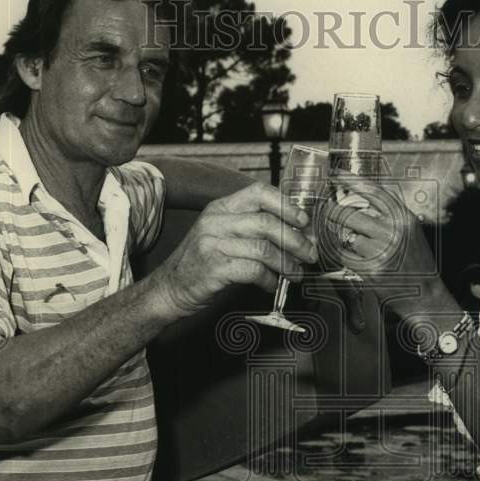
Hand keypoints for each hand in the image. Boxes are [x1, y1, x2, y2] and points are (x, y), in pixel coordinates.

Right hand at [149, 182, 317, 319]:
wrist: (170, 288)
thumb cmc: (205, 262)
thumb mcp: (224, 235)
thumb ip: (254, 229)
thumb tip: (299, 234)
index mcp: (221, 207)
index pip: (259, 192)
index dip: (286, 205)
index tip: (304, 221)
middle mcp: (215, 221)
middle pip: (267, 223)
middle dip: (296, 241)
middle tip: (310, 255)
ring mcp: (212, 243)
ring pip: (263, 248)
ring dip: (286, 264)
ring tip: (295, 274)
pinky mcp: (213, 267)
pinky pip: (253, 270)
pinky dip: (268, 279)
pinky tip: (271, 284)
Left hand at [322, 173, 438, 287]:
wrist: (425, 293)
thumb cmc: (417, 260)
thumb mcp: (409, 229)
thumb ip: (389, 213)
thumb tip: (359, 196)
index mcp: (402, 217)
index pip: (371, 191)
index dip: (349, 180)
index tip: (335, 175)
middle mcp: (392, 232)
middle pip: (349, 213)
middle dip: (333, 212)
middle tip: (327, 211)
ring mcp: (380, 251)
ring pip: (345, 234)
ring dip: (341, 236)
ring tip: (348, 239)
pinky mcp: (370, 270)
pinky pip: (345, 255)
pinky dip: (343, 254)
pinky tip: (352, 256)